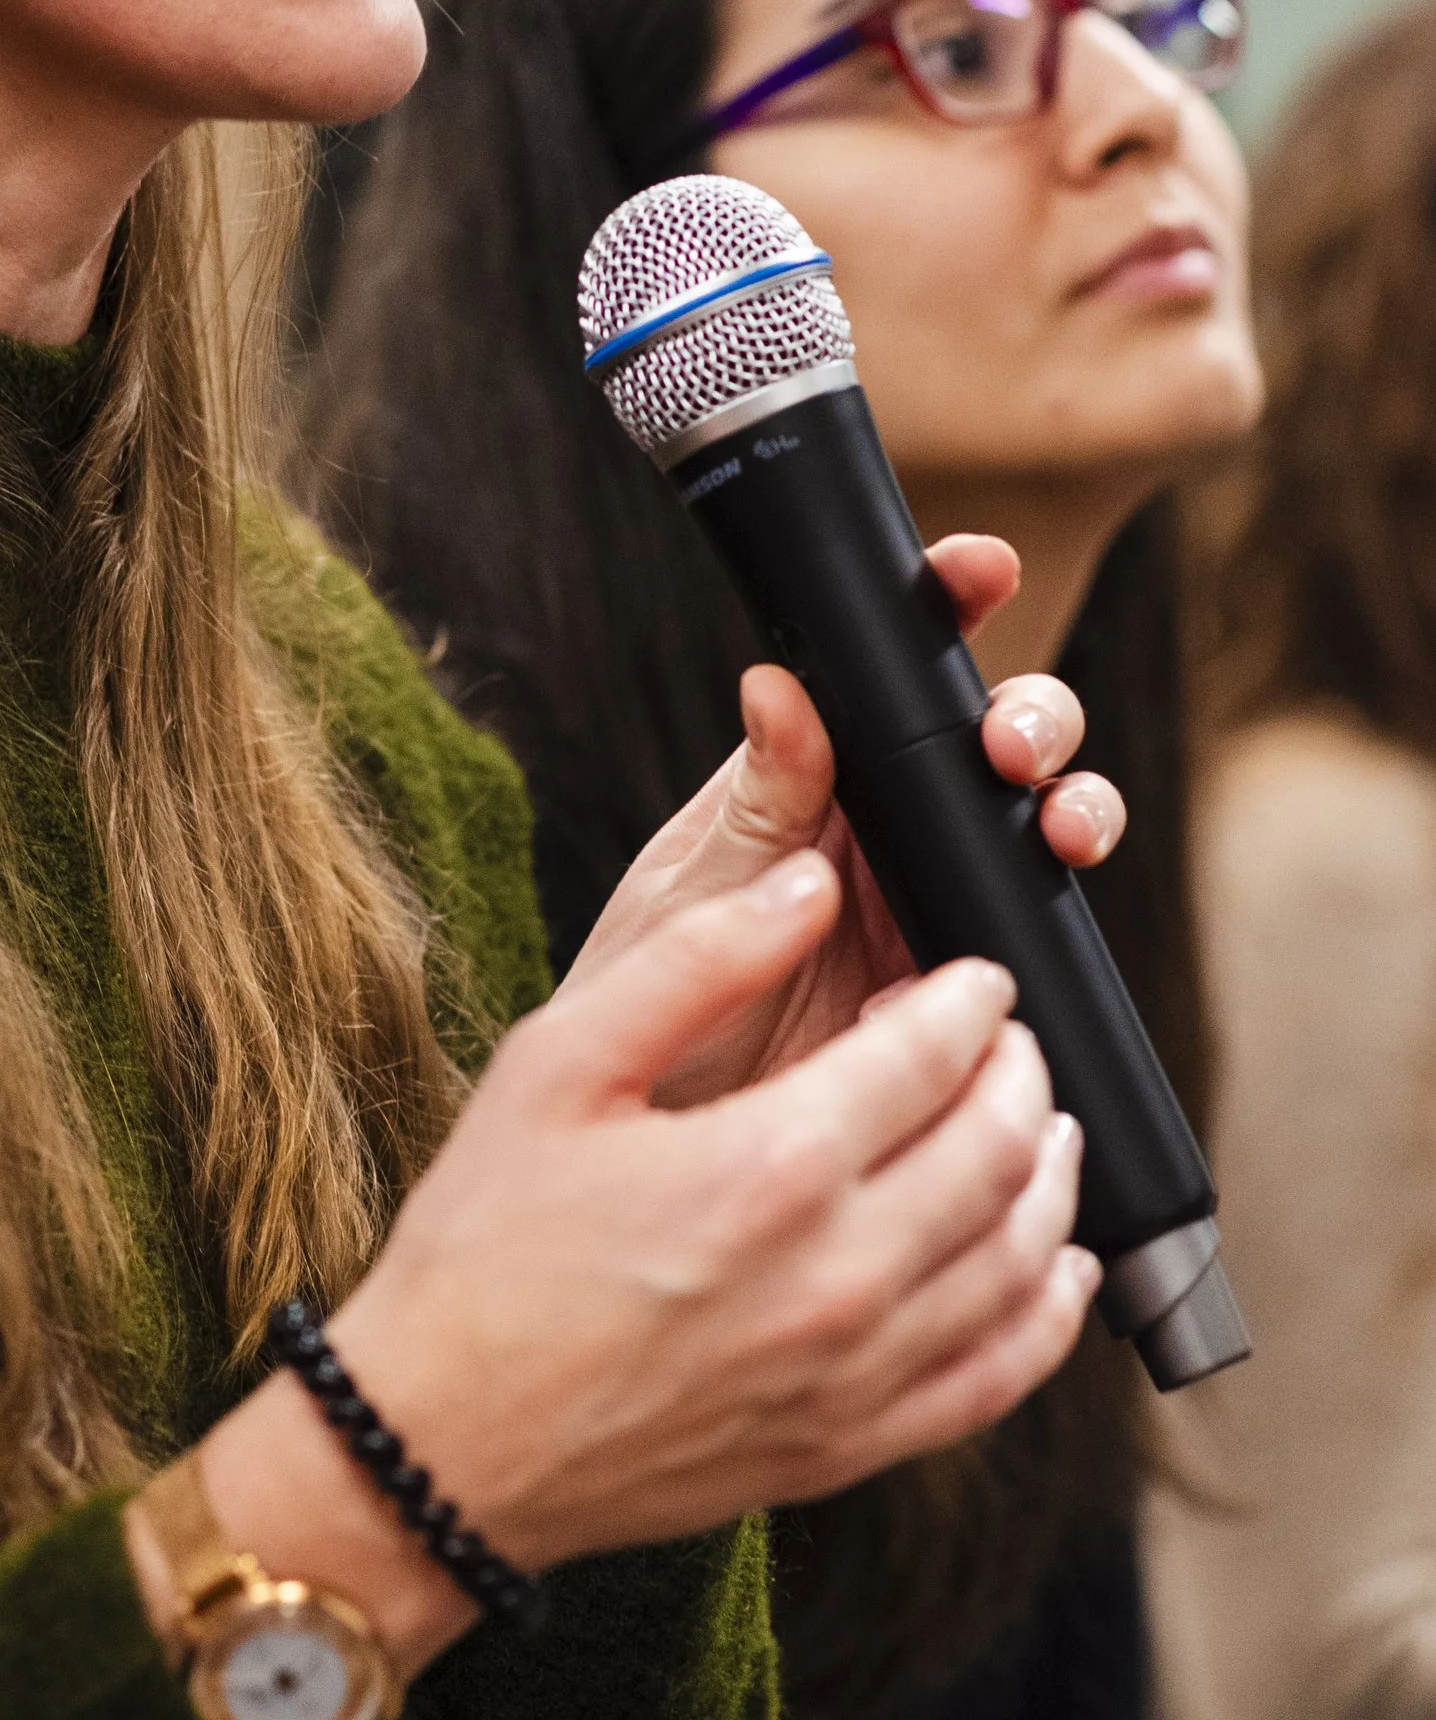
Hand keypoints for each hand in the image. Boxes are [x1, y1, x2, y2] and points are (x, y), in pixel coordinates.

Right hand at [196, 848, 1094, 1662]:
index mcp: (769, 1166)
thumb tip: (808, 886)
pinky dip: (1049, 1309)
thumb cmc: (483, 1246)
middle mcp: (837, 1277)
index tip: (971, 974)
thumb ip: (694, 962)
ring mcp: (853, 1375)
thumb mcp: (558, 1065)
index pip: (933, 1056)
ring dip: (1051, 1175)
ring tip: (1041, 1124)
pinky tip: (1054, 1264)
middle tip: (1002, 1037)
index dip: (970, 998)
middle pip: (1001, 1148)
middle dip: (1021, 1072)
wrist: (440, 1444)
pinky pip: (1000, 1375)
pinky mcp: (850, 1448)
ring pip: (1022, 1258)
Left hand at [560, 534, 1126, 1100]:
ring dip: (1073, 811)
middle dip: (1033, 719)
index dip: (948, 606)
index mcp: (815, 779)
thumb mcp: (690, 902)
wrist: (657, 1150)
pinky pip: (1037, 951)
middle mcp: (890, 831)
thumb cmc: (646, 1009)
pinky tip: (1011, 946)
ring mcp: (938, 909)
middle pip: (996, 739)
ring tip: (1057, 830)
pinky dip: (1048, 936)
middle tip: (1010, 747)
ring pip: (1038, 833)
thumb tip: (777, 684)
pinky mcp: (968, 1000)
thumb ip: (753, 806)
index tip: (981, 568)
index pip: (890, 670)